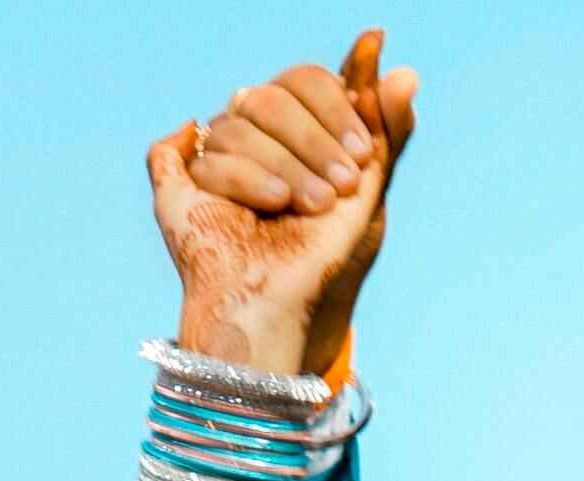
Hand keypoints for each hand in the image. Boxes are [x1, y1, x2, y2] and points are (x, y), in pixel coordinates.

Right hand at [157, 31, 416, 377]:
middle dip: (311, 142)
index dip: (335, 107)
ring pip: (237, 123)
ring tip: (301, 209)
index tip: (361, 155)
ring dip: (281, 168)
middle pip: (271, 96)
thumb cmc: (321, 258)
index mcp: (294, 128)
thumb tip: (404, 70)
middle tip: (335, 191)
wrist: (279, 308)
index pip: (307, 80)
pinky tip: (264, 206)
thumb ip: (387, 127)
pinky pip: (203, 153)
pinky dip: (241, 179)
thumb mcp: (369, 189)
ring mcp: (213, 157)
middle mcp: (250, 135)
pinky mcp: (179, 184)